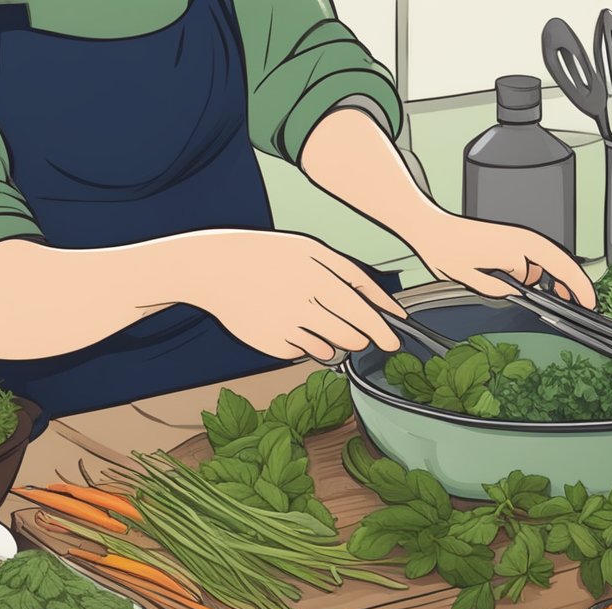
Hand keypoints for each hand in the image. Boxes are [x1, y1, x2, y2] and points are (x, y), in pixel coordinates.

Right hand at [179, 231, 403, 360]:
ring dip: (336, 340)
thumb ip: (353, 276)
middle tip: (354, 327)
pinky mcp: (272, 346)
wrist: (218, 268)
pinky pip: (304, 353)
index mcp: (316, 278)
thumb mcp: (313, 251)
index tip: (394, 341)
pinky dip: (305, 342)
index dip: (382, 330)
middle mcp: (302, 305)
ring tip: (315, 317)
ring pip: (331, 349)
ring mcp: (286, 328)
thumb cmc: (271, 256)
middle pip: (351, 336)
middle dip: (360, 336)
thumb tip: (386, 306)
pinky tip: (289, 321)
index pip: (362, 313)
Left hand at [405, 211, 597, 309]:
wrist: (432, 229)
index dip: (577, 288)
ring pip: (550, 261)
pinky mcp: (512, 239)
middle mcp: (523, 239)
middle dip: (575, 284)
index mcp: (518, 247)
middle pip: (563, 262)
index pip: (560, 269)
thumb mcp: (472, 278)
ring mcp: (519, 238)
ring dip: (558, 279)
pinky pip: (536, 257)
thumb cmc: (446, 248)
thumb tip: (520, 292)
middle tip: (585, 304)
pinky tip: (540, 287)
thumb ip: (500, 289)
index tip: (587, 303)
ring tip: (563, 300)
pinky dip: (543, 272)